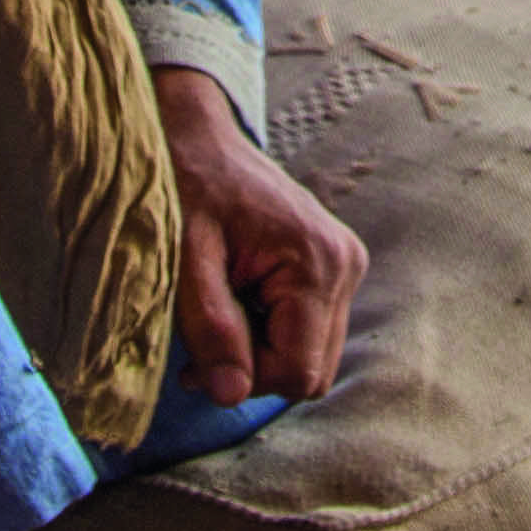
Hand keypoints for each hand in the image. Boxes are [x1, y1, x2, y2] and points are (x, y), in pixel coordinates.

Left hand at [158, 66, 368, 408]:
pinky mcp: (331, 268)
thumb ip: (210, 326)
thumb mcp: (185, 257)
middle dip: (252, 370)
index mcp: (317, 262)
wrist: (197, 134)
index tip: (194, 364)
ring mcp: (343, 267)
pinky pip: (308, 332)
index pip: (297, 371)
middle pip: (311, 372)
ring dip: (258, 353)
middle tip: (199, 347)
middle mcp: (344, 266)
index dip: (244, 380)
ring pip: (310, 357)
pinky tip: (233, 304)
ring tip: (214, 318)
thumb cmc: (185, 183)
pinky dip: (268, 334)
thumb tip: (230, 396)